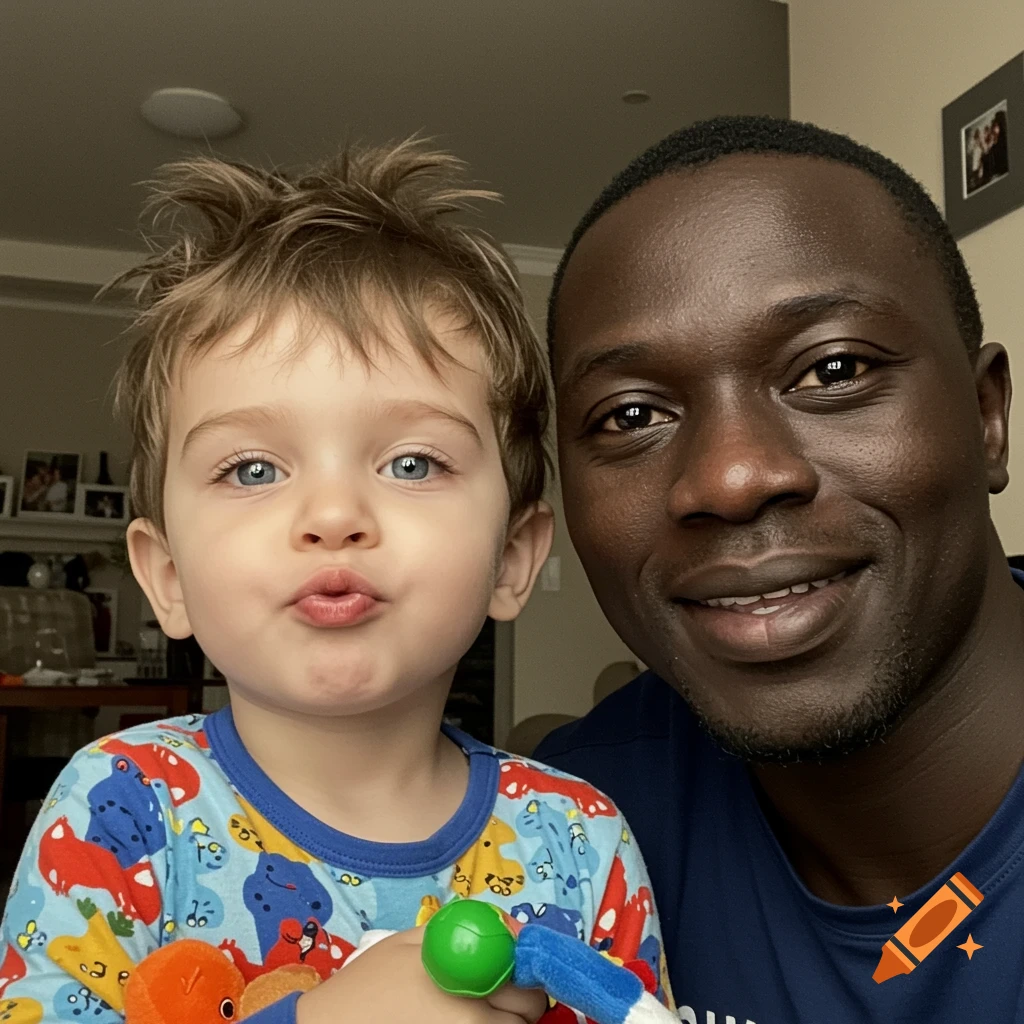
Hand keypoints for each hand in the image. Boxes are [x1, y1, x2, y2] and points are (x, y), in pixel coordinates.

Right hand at [296, 927, 546, 1023]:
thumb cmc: (369, 984)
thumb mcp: (408, 941)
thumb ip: (456, 926)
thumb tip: (500, 924)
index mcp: (467, 985)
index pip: (528, 989)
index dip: (529, 976)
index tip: (518, 968)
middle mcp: (472, 1021)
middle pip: (527, 1018)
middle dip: (523, 1002)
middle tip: (503, 991)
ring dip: (506, 1021)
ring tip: (479, 1006)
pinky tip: (463, 1020)